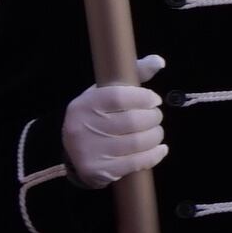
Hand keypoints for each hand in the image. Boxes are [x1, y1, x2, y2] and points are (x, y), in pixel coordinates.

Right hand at [61, 56, 166, 185]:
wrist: (72, 153)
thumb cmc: (96, 117)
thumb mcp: (105, 93)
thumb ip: (132, 75)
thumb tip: (159, 61)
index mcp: (84, 104)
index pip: (120, 97)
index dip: (144, 97)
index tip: (154, 100)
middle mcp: (83, 127)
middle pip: (133, 121)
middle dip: (153, 118)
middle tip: (155, 117)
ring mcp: (90, 151)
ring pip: (138, 142)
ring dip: (156, 136)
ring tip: (156, 132)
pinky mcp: (99, 171)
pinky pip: (137, 162)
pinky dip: (155, 154)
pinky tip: (159, 149)